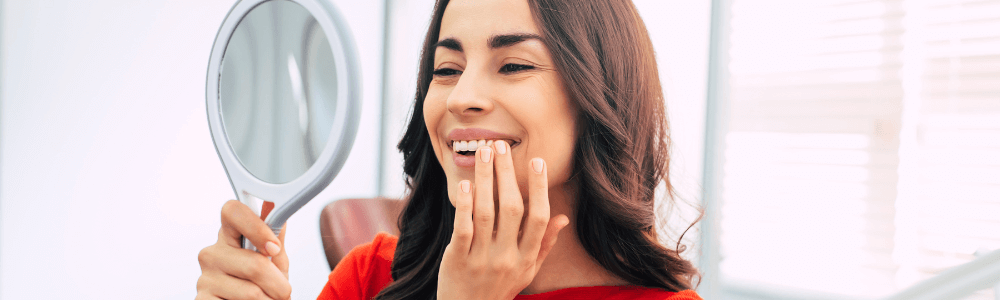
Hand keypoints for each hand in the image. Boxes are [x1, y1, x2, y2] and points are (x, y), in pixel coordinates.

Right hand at [196, 200, 290, 299]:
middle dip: (278, 284)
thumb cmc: (262, 283)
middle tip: (282, 291)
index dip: (256, 227)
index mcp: (229, 236)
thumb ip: (275, 236)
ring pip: (252, 292)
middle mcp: (212, 254)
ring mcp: (204, 278)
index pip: (232, 212)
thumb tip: (276, 207)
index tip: (274, 248)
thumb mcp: (274, 260)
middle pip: (254, 264)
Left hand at [437, 140, 569, 299]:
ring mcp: (481, 260)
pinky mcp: (457, 260)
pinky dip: (464, 205)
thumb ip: (543, 244)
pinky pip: (462, 228)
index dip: (539, 188)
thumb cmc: (499, 289)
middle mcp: (507, 258)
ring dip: (485, 179)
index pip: (537, 218)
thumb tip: (563, 218)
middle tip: (501, 146)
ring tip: (483, 154)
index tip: (537, 161)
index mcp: (526, 258)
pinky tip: (466, 184)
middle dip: (506, 174)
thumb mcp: (527, 271)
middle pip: (511, 209)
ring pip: (486, 213)